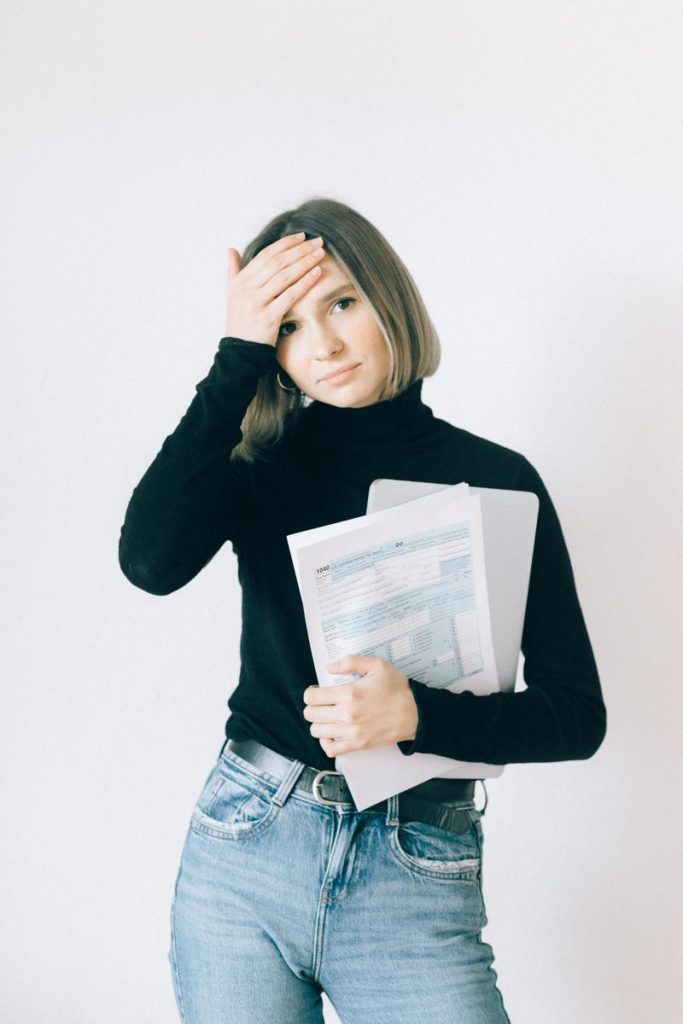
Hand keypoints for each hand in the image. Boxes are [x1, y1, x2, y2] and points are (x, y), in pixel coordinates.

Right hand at [225, 232, 325, 345]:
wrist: (240, 351)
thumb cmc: (240, 322)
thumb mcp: (233, 295)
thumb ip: (233, 271)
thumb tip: (231, 250)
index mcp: (240, 281)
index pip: (266, 255)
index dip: (285, 244)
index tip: (302, 237)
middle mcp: (246, 289)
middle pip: (277, 262)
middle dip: (299, 250)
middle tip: (318, 242)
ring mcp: (257, 302)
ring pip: (284, 276)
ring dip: (305, 262)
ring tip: (320, 254)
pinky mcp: (268, 317)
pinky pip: (290, 295)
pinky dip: (305, 282)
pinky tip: (317, 273)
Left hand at [302, 655, 418, 757]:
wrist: (415, 713)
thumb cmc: (396, 689)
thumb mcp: (377, 666)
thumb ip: (351, 662)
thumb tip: (329, 667)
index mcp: (349, 693)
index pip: (312, 697)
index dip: (310, 693)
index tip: (317, 691)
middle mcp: (346, 714)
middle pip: (311, 714)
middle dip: (312, 707)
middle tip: (322, 703)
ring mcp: (351, 732)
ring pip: (316, 731)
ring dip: (318, 723)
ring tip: (327, 716)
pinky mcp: (357, 745)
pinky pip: (330, 749)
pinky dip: (326, 742)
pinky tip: (332, 734)